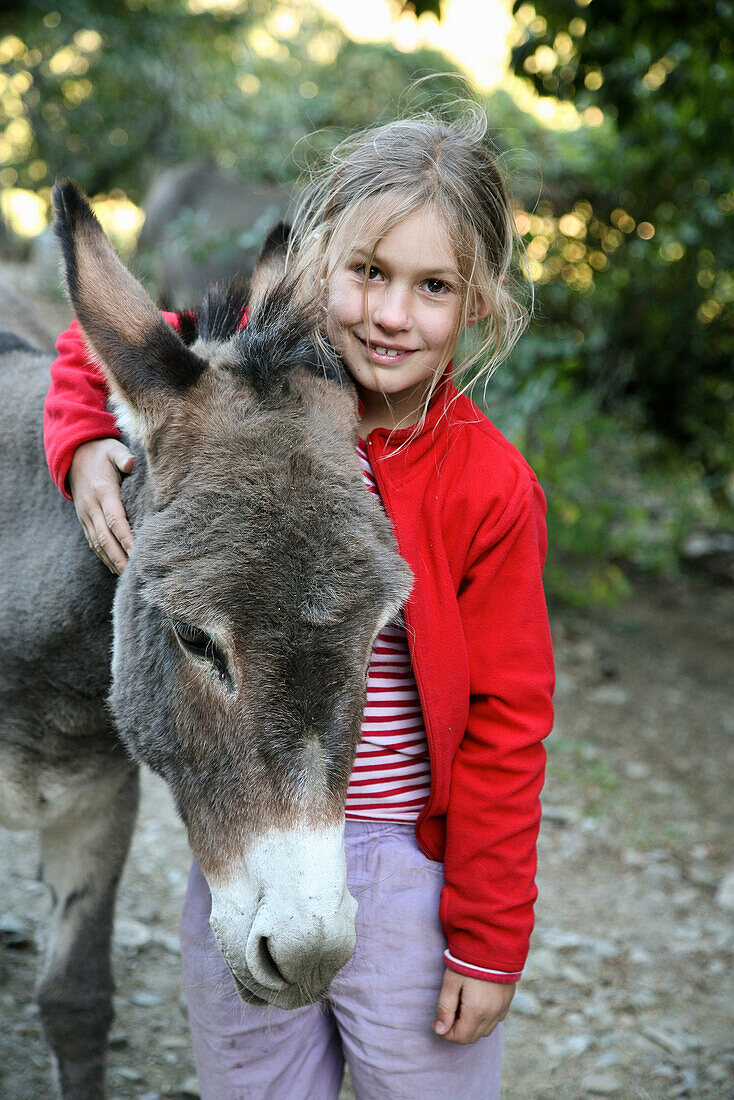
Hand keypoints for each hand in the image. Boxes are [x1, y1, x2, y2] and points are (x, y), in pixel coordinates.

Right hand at [68, 437, 135, 574]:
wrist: (75, 455)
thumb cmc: (102, 453)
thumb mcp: (113, 450)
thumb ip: (123, 457)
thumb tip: (132, 463)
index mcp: (102, 491)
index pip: (115, 519)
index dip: (126, 537)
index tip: (138, 552)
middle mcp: (91, 507)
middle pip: (106, 538)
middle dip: (120, 557)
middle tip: (136, 573)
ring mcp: (86, 515)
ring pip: (98, 544)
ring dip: (113, 561)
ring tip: (129, 577)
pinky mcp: (85, 520)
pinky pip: (94, 542)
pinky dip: (105, 557)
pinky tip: (117, 568)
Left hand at [432, 969, 514, 1044]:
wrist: (493, 944)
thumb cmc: (468, 961)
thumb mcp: (451, 981)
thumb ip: (445, 1007)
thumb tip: (440, 1030)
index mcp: (477, 1011)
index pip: (460, 1037)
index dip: (445, 1033)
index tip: (436, 1022)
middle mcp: (492, 1014)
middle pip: (472, 1037)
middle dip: (457, 1032)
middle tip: (446, 1015)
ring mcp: (502, 1009)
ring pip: (485, 1031)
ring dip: (470, 1027)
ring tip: (460, 1009)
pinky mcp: (507, 1002)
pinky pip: (495, 1021)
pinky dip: (483, 1021)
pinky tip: (475, 1005)